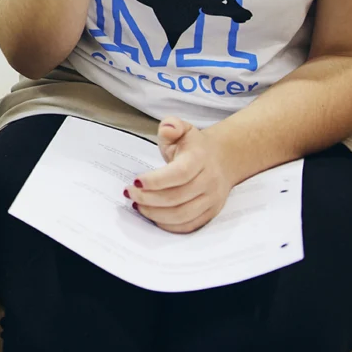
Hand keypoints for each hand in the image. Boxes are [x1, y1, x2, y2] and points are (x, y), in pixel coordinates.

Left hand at [126, 117, 235, 232]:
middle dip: (148, 198)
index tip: (135, 181)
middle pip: (177, 197)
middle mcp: (209, 180)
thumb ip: (172, 125)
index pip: (179, 173)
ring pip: (182, 215)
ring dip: (155, 213)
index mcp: (201, 158)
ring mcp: (212, 199)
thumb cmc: (193, 146)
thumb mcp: (183, 129)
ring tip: (137, 205)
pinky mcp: (210, 212)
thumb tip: (168, 129)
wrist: (222, 160)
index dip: (156, 180)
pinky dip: (168, 225)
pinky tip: (152, 216)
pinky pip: (189, 226)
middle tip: (129, 194)